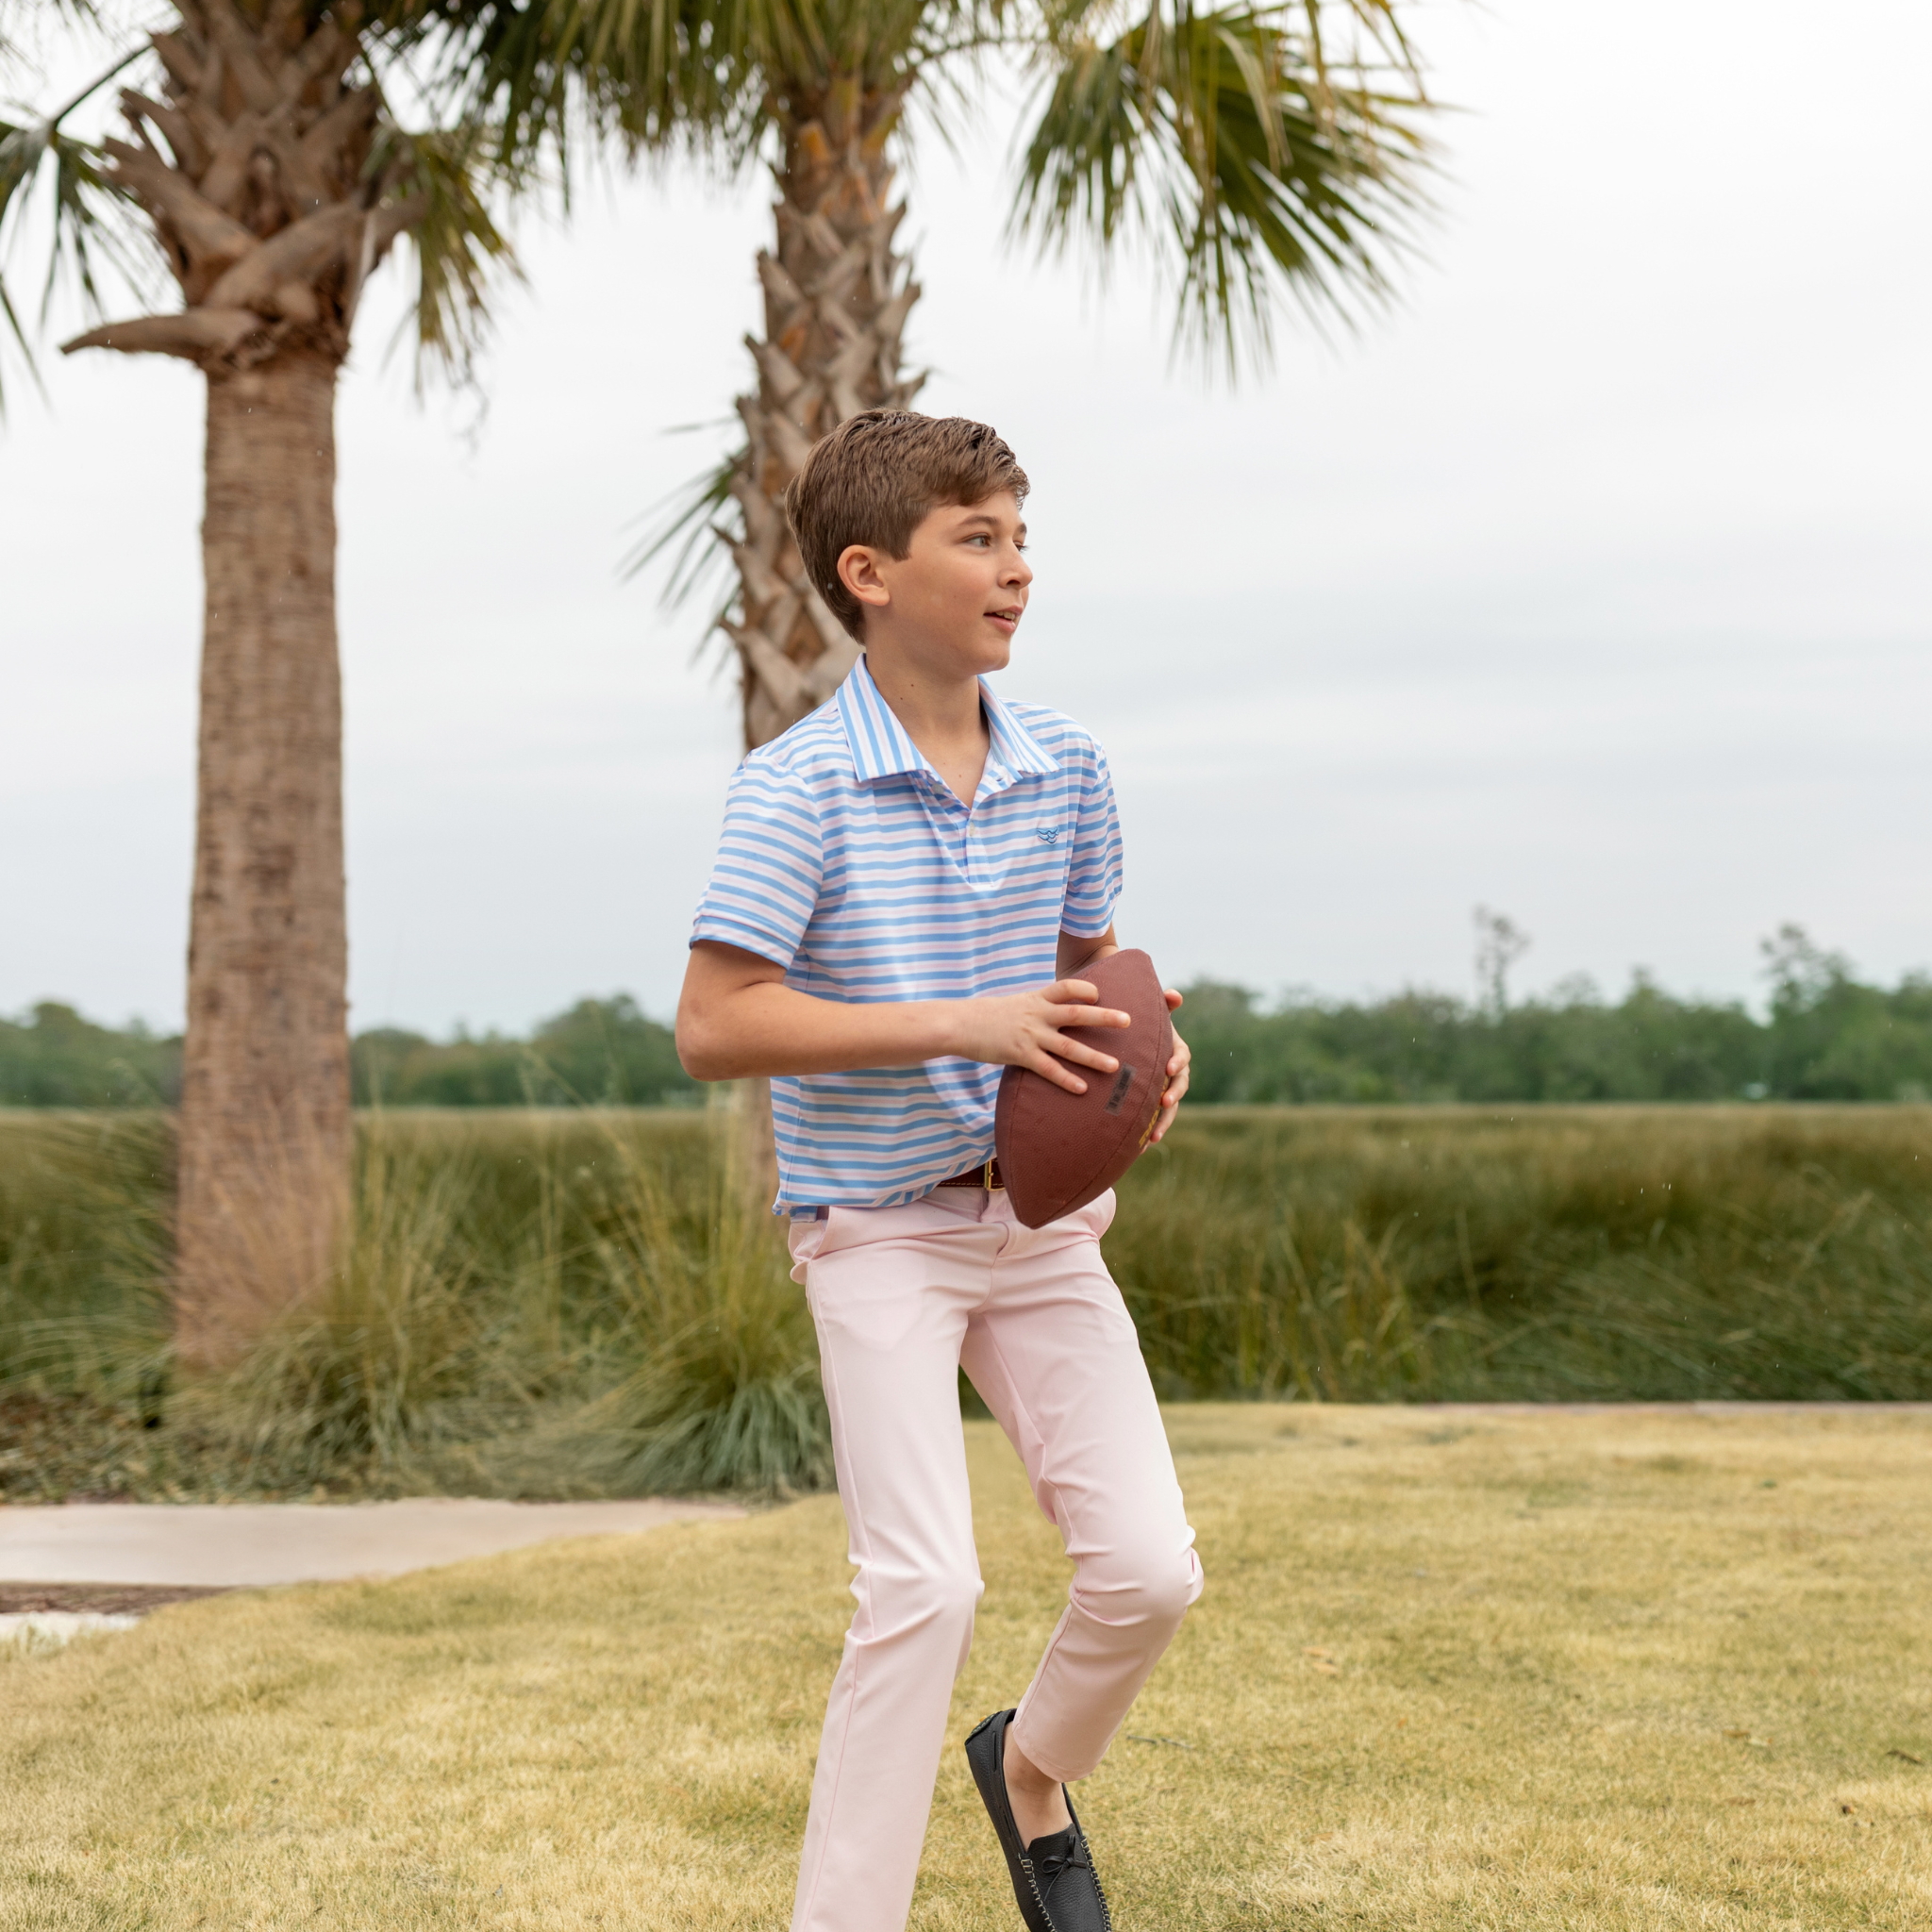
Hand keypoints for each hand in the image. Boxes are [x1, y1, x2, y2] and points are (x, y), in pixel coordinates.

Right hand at [948, 978, 1131, 1094]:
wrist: (959, 1024)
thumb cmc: (987, 1016)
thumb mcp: (1016, 1005)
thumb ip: (1038, 1009)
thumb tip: (1055, 1014)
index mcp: (1036, 999)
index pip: (1066, 987)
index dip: (1085, 989)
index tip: (1100, 994)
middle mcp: (1037, 1015)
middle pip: (1076, 1013)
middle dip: (1104, 1017)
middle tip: (1128, 1021)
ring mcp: (1030, 1035)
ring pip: (1068, 1046)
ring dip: (1093, 1056)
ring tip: (1115, 1066)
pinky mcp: (1020, 1055)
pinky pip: (1048, 1069)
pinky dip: (1066, 1079)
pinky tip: (1082, 1089)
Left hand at [1150, 988, 1189, 1142]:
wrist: (1127, 1039)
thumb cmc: (1140, 1023)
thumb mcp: (1150, 1011)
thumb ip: (1162, 1003)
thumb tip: (1174, 994)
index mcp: (1175, 1050)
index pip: (1182, 1057)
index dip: (1177, 1062)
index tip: (1169, 1067)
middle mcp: (1173, 1073)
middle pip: (1179, 1086)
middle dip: (1173, 1095)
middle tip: (1164, 1102)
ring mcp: (1163, 1089)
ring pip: (1168, 1109)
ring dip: (1162, 1123)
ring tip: (1152, 1137)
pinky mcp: (1151, 1104)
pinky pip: (1153, 1120)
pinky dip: (1147, 1133)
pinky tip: (1137, 1149)